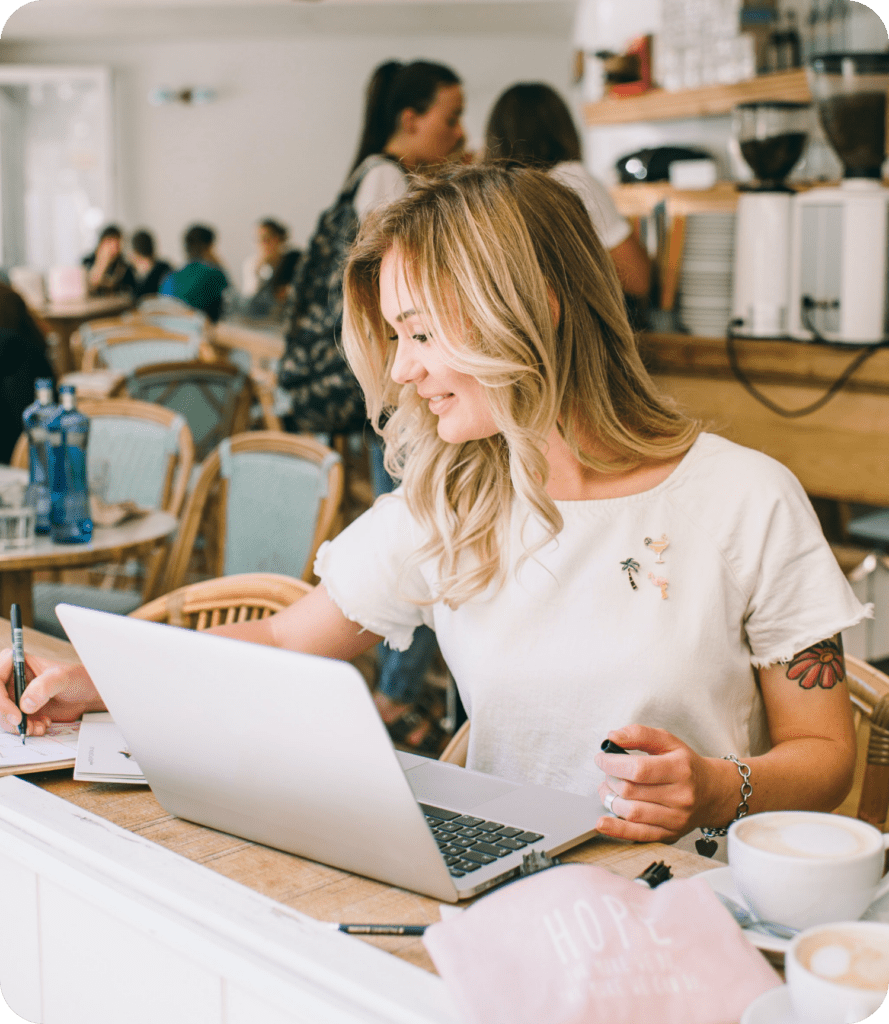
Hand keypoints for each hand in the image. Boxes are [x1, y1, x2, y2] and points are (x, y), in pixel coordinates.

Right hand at [0, 648, 102, 735]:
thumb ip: (45, 686)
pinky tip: (42, 726)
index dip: (0, 698)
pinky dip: (25, 729)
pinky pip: (12, 723)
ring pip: (2, 715)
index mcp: (18, 663)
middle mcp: (12, 679)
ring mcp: (14, 695)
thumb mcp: (63, 678)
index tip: (16, 713)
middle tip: (23, 725)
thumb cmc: (77, 679)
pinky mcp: (20, 710)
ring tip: (38, 727)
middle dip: (6, 716)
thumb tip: (25, 704)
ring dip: (17, 726)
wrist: (87, 695)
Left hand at [594, 724, 727, 843]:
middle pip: (631, 791)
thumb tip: (613, 736)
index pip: (639, 769)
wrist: (712, 793)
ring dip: (611, 800)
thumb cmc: (685, 765)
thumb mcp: (668, 741)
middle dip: (610, 780)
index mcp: (680, 769)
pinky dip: (617, 829)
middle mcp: (680, 796)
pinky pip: (639, 834)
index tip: (602, 758)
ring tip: (609, 789)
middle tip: (608, 773)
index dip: (613, 763)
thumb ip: (640, 734)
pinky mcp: (670, 834)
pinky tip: (602, 823)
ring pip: (631, 813)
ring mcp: (676, 818)